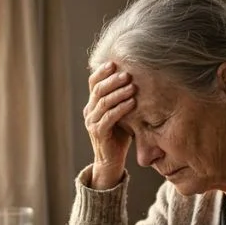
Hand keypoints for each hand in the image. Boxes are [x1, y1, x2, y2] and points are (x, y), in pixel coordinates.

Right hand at [83, 62, 135, 188]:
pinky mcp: (98, 133)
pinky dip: (121, 108)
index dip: (102, 72)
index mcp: (92, 104)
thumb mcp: (120, 114)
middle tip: (127, 74)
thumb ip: (122, 99)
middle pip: (98, 90)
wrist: (111, 161)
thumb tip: (137, 78)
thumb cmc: (119, 135)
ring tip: (132, 86)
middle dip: (113, 80)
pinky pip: (109, 117)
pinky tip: (132, 102)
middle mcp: (89, 111)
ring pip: (103, 102)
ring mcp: (91, 122)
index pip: (93, 82)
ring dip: (119, 92)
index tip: (115, 63)